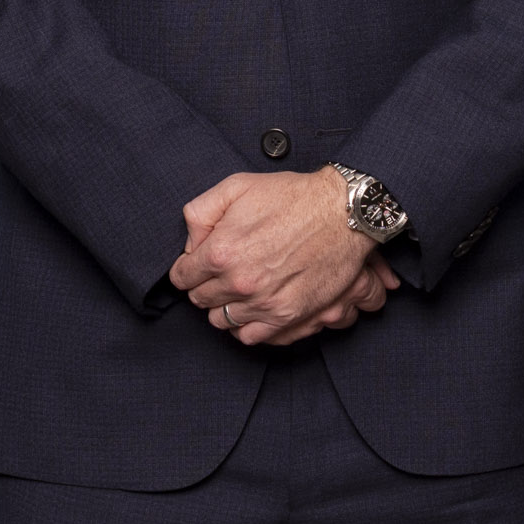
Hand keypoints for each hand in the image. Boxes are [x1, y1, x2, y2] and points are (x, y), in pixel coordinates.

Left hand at [171, 169, 399, 346]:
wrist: (341, 212)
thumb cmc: (291, 196)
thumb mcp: (236, 186)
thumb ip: (200, 213)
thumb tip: (190, 244)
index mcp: (221, 251)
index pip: (182, 277)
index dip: (187, 268)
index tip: (196, 265)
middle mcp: (238, 282)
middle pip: (200, 300)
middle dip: (204, 285)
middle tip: (219, 273)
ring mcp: (263, 302)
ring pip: (220, 320)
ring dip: (223, 306)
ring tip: (236, 291)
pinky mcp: (287, 315)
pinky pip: (249, 337)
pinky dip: (244, 326)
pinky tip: (250, 309)